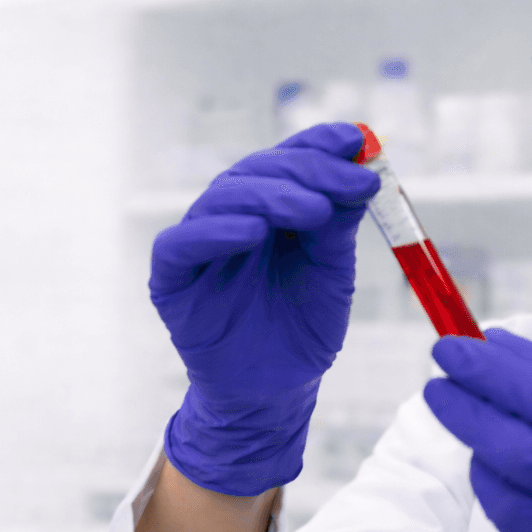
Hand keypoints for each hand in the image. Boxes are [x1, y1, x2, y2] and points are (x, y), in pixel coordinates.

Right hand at [150, 123, 379, 495]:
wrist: (278, 391)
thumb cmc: (303, 329)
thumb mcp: (332, 272)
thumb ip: (337, 224)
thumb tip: (360, 167)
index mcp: (270, 208)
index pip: (289, 160)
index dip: (318, 144)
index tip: (356, 139)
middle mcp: (232, 217)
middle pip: (258, 172)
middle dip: (307, 171)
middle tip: (349, 181)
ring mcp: (199, 246)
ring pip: (222, 199)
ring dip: (271, 196)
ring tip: (313, 209)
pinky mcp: (171, 280)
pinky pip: (181, 245)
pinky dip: (215, 232)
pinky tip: (252, 233)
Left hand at [424, 328, 531, 531]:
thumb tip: (527, 367)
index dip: (510, 363)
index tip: (479, 338)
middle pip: (521, 429)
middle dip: (473, 388)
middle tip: (442, 357)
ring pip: (507, 471)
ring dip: (471, 432)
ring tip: (450, 401)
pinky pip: (510, 517)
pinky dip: (488, 484)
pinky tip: (480, 462)